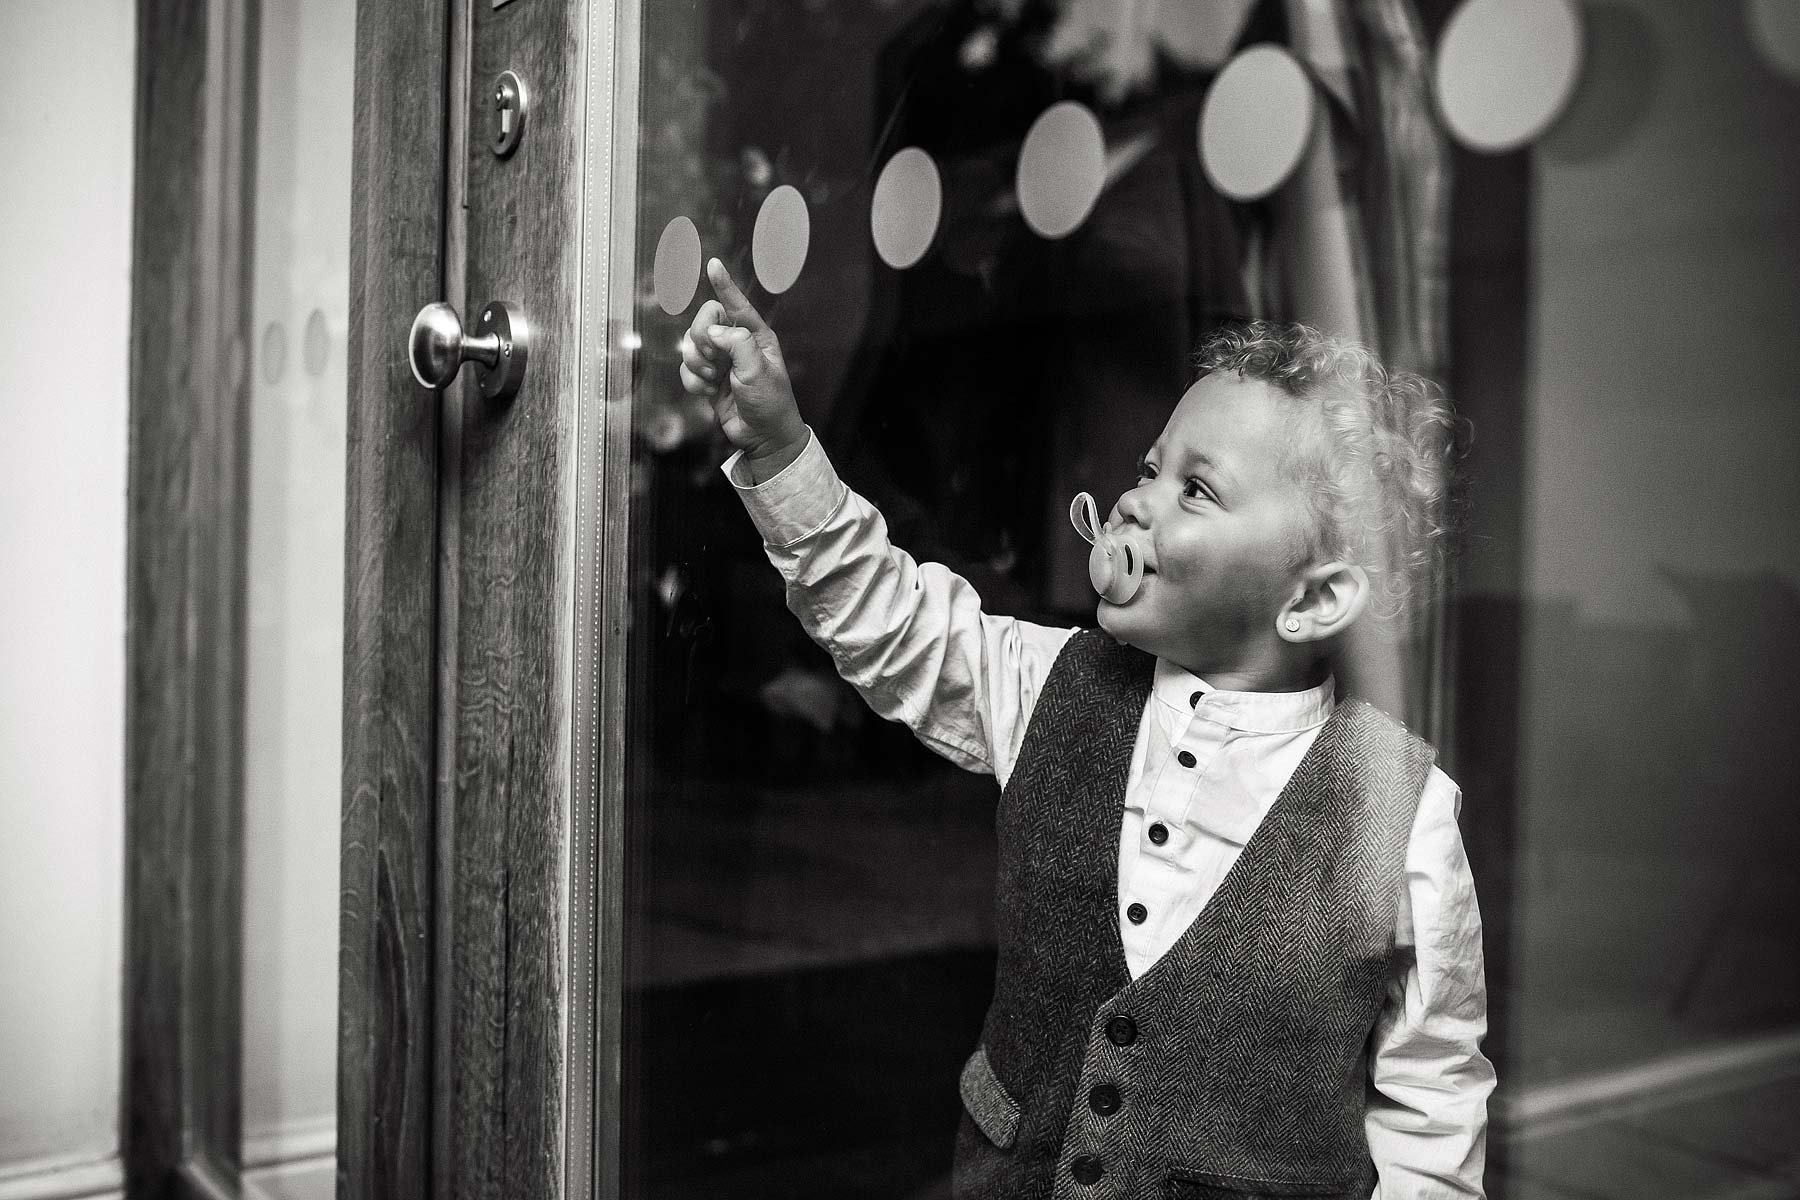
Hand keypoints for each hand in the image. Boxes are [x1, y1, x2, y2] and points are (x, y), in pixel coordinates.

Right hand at [678, 259, 806, 478]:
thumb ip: (737, 344)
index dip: (724, 285)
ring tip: (716, 381)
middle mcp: (735, 343)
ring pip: (690, 346)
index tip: (713, 264)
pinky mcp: (707, 378)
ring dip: (698, 365)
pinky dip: (694, 382)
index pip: (736, 304)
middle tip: (714, 361)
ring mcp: (720, 360)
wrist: (762, 437)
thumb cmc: (770, 403)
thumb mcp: (758, 371)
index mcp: (755, 336)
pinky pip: (686, 370)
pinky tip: (710, 392)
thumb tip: (713, 331)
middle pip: (703, 322)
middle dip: (702, 341)